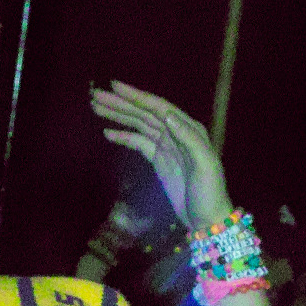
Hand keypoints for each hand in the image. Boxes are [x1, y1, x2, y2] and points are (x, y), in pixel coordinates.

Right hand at [90, 82, 232, 230]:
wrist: (208, 219)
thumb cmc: (210, 191)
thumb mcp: (205, 164)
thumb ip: (188, 138)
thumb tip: (167, 115)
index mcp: (188, 128)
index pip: (158, 107)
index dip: (136, 97)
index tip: (114, 87)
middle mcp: (176, 132)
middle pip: (144, 113)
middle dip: (120, 104)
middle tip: (96, 95)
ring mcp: (166, 146)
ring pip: (139, 125)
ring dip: (118, 116)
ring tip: (96, 107)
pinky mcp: (159, 159)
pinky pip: (138, 142)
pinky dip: (123, 136)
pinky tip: (108, 132)